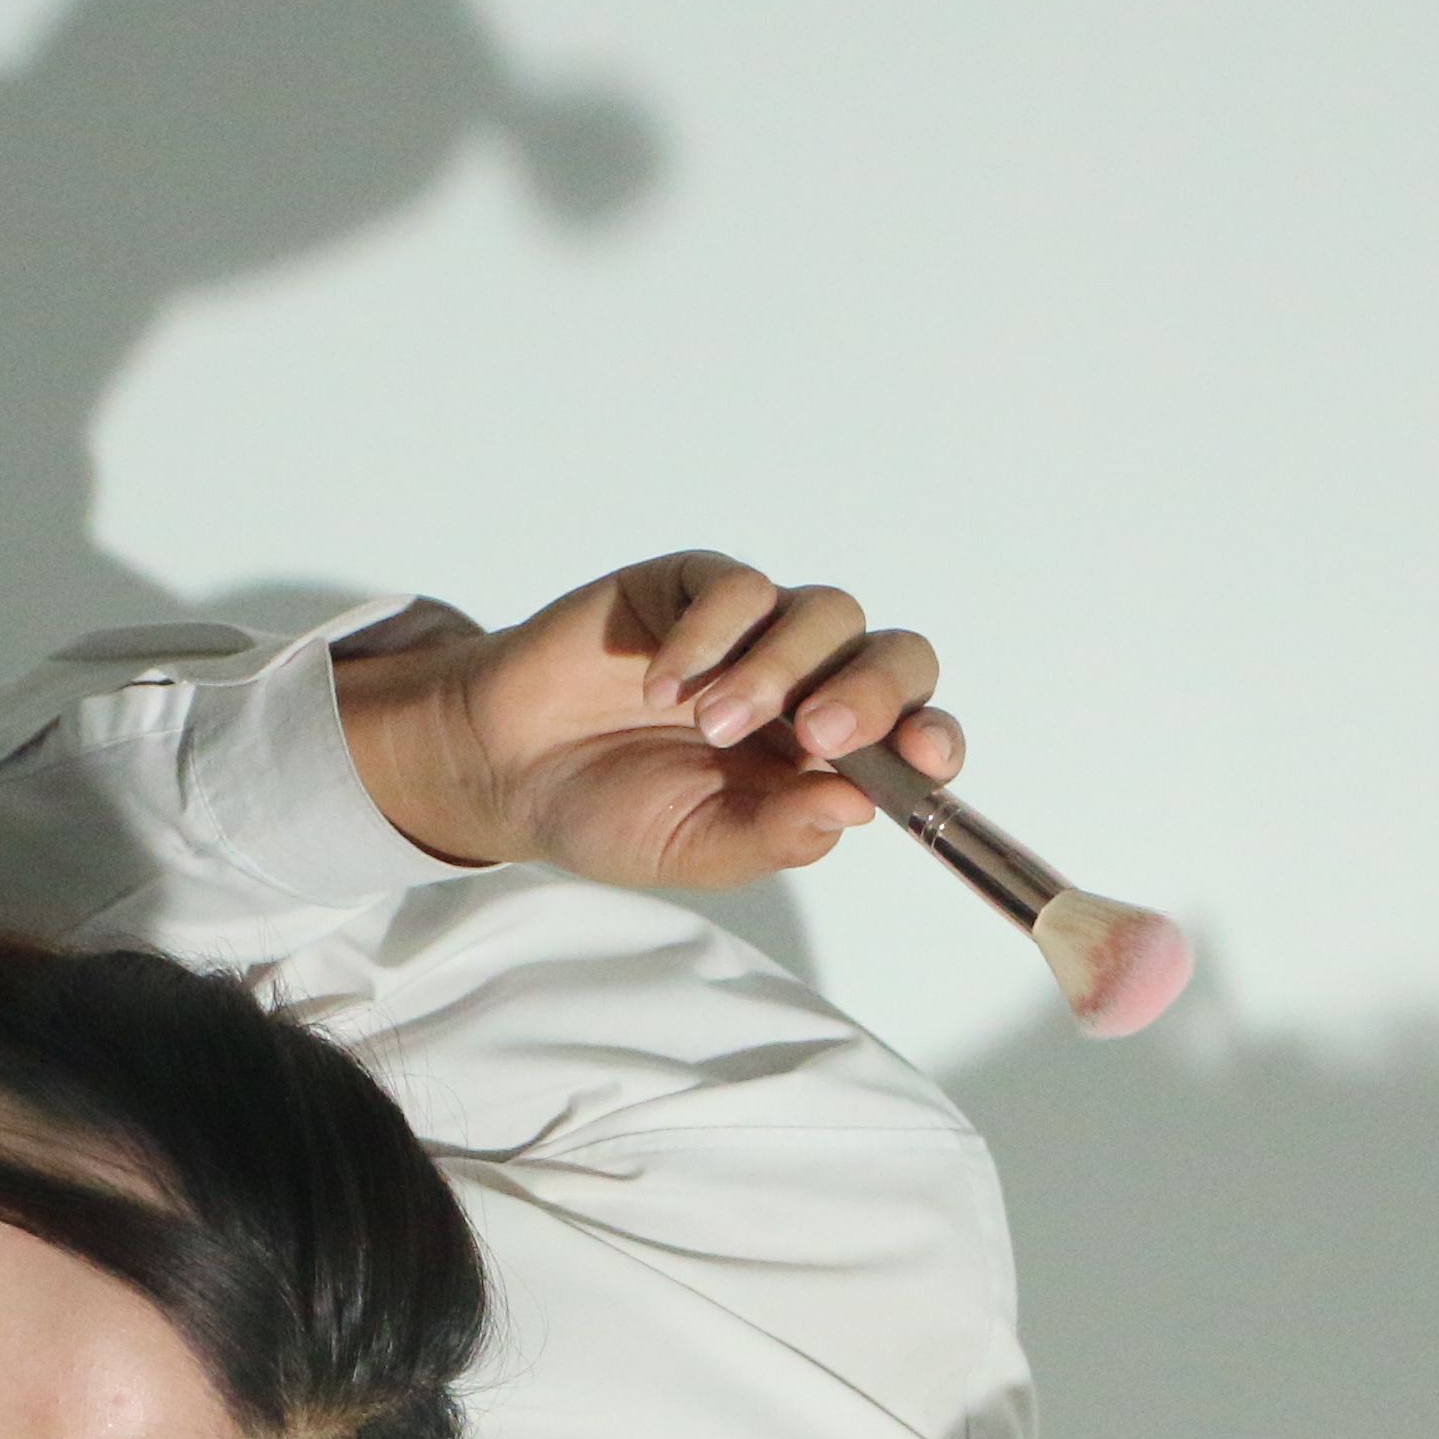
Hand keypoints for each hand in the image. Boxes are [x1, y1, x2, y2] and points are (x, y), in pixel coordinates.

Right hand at [335, 553, 967, 893]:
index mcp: (824, 760)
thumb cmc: (608, 811)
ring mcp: (756, 632)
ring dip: (779, 669)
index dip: (932, 738)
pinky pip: (736, 589)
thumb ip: (773, 836)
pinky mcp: (696, 589)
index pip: (913, 732)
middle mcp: (807, 687)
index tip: (923, 759)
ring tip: (711, 721)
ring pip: (823, 614)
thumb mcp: (694, 849)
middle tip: (816, 736)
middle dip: (870, 694)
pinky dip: (709, 635)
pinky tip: (661, 685)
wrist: (506, 767)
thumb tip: (855, 810)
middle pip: (891, 658)